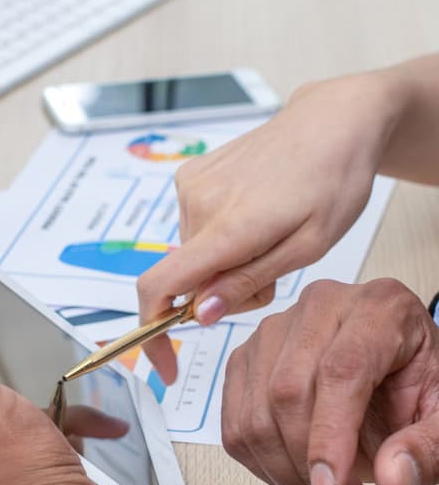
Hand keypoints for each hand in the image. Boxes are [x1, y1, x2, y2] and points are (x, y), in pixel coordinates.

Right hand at [138, 72, 399, 382]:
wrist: (333, 120)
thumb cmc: (333, 179)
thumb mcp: (307, 247)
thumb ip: (246, 282)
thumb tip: (197, 314)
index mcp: (228, 228)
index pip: (158, 288)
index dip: (151, 335)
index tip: (164, 364)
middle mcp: (198, 205)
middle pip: (184, 279)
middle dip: (218, 293)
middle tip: (269, 275)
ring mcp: (190, 186)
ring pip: (191, 256)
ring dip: (222, 263)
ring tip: (267, 236)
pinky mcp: (190, 175)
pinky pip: (194, 228)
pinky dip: (218, 237)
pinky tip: (252, 214)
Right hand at [221, 279, 438, 484]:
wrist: (390, 371)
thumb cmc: (414, 385)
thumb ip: (430, 447)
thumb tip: (393, 479)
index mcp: (378, 308)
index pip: (340, 370)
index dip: (330, 436)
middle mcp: (319, 309)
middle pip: (287, 391)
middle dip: (306, 464)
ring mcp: (272, 332)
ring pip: (254, 414)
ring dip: (284, 473)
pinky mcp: (244, 360)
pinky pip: (234, 425)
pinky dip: (262, 465)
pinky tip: (297, 476)